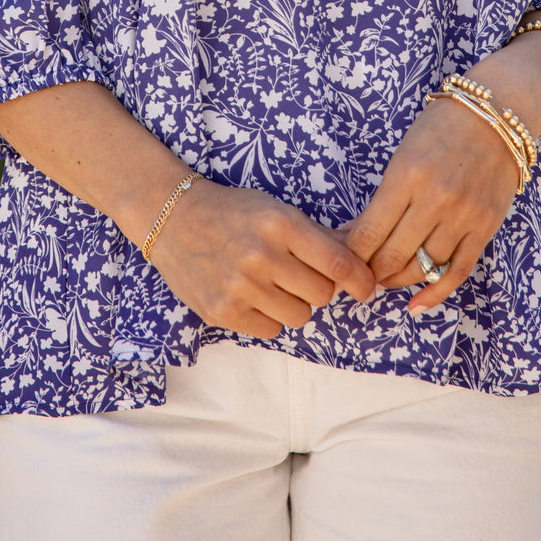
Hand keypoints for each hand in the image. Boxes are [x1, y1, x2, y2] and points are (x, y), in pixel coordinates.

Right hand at [149, 179, 376, 337]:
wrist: (175, 219)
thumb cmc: (234, 212)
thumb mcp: (277, 210)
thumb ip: (319, 236)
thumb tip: (362, 258)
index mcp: (280, 224)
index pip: (337, 263)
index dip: (359, 278)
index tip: (365, 286)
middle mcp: (261, 256)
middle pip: (322, 294)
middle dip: (318, 286)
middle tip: (299, 273)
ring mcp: (240, 287)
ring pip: (299, 316)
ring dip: (294, 303)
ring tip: (273, 283)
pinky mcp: (223, 312)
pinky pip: (270, 330)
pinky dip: (268, 317)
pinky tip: (252, 295)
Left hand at [340, 98, 521, 314]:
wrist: (498, 115)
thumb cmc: (441, 128)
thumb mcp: (403, 156)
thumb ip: (385, 197)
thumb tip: (356, 235)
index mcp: (406, 176)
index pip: (369, 233)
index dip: (350, 256)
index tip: (340, 264)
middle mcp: (434, 199)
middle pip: (392, 255)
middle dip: (370, 272)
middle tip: (359, 277)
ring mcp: (463, 216)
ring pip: (423, 267)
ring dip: (397, 281)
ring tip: (383, 280)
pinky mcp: (485, 228)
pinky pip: (458, 272)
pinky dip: (435, 293)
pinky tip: (416, 305)